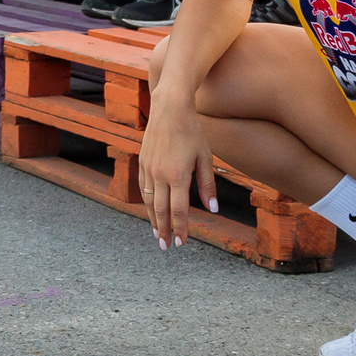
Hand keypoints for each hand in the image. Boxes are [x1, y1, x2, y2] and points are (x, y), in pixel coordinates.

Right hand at [137, 102, 218, 249]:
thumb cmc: (192, 132)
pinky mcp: (142, 162)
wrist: (169, 109)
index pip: (178, 210)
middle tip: (166, 246)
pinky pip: (142, 187)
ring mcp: (148, 168)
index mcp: (178, 176)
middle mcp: (160, 175)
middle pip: (160, 210)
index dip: (180, 228)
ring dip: (153, 220)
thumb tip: (213, 209)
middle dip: (164, 230)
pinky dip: (146, 203)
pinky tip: (150, 210)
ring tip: (158, 233)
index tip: (182, 242)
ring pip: (148, 201)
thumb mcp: (205, 158)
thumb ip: (207, 185)